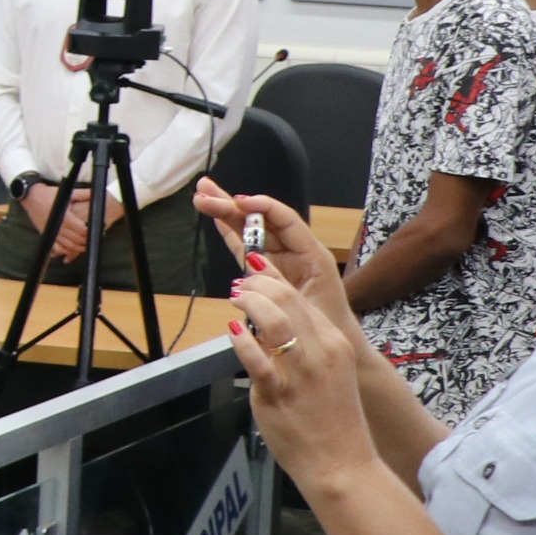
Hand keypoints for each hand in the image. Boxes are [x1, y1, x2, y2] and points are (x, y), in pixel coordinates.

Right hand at [48, 182, 123, 265]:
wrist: (32, 197)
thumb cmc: (50, 195)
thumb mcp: (68, 192)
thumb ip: (83, 194)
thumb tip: (95, 192)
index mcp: (65, 217)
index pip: (82, 230)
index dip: (91, 232)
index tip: (97, 230)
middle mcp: (59, 227)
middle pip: (77, 240)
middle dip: (86, 241)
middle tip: (94, 239)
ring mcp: (53, 232)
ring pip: (68, 246)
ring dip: (78, 248)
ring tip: (86, 246)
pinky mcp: (48, 235)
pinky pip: (57, 248)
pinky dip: (65, 251)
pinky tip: (71, 250)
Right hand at [198, 182, 355, 339]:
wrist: (333, 342)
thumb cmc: (328, 323)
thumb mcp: (307, 303)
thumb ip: (280, 283)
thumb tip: (253, 262)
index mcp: (311, 253)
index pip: (285, 220)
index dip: (261, 207)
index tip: (237, 201)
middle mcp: (293, 251)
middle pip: (261, 220)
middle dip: (232, 205)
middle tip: (205, 192)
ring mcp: (277, 261)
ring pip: (249, 231)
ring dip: (226, 213)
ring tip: (203, 196)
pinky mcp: (264, 272)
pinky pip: (245, 248)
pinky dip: (230, 234)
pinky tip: (216, 220)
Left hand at [229, 268, 376, 487]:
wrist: (341, 462)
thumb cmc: (333, 419)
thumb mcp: (330, 372)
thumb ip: (307, 345)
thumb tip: (274, 321)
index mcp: (336, 344)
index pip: (303, 299)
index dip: (275, 280)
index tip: (256, 271)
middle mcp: (322, 353)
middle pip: (289, 300)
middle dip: (260, 283)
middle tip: (241, 283)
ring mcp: (301, 373)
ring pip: (275, 320)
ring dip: (251, 302)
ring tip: (236, 298)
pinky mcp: (279, 393)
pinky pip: (257, 359)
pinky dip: (241, 340)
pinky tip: (232, 330)